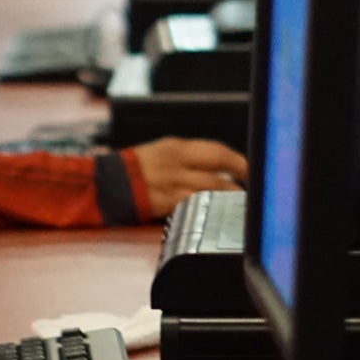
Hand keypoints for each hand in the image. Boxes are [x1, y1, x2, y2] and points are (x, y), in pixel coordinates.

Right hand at [132, 137, 247, 218]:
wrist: (107, 184)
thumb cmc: (135, 170)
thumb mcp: (162, 152)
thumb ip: (188, 159)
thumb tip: (219, 168)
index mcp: (176, 147)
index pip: (217, 150)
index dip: (239, 161)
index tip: (249, 170)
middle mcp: (177, 162)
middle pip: (219, 164)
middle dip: (241, 174)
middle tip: (252, 186)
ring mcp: (172, 182)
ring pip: (212, 187)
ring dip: (229, 196)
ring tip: (239, 203)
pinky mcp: (167, 202)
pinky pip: (196, 205)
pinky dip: (209, 208)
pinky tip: (217, 212)